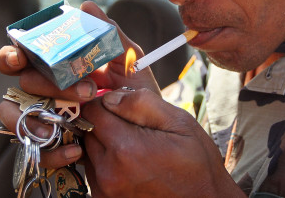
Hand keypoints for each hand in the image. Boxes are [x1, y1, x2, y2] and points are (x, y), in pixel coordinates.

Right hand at [0, 1, 159, 167]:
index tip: (20, 57)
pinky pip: (36, 151)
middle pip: (23, 84)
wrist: (147, 132)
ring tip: (72, 120)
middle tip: (87, 90)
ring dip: (36, 118)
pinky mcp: (51, 147)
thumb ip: (110, 34)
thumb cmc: (134, 91)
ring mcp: (45, 119)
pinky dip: (52, 152)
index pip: (21, 57)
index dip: (11, 55)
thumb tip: (87, 7)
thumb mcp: (129, 61)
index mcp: (56, 67)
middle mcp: (45, 92)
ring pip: (15, 117)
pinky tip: (77, 150)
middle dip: (50, 85)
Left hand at [81, 88, 244, 197]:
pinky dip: (106, 164)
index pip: (93, 111)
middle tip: (133, 128)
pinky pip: (94, 171)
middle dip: (105, 124)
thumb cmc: (196, 163)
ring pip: (89, 151)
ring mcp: (105, 189)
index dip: (107, 103)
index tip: (123, 108)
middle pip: (87, 131)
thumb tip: (110, 96)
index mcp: (126, 147)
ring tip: (134, 149)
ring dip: (104, 144)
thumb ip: (142, 103)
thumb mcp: (179, 123)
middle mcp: (109, 171)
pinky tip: (130, 165)